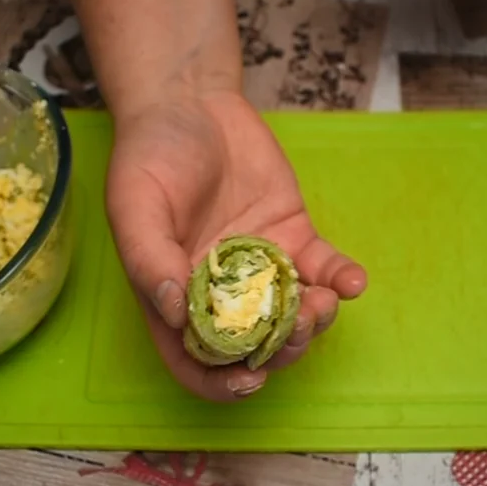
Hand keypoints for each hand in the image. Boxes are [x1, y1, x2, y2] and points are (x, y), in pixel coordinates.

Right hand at [106, 90, 368, 401]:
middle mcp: (221, 294)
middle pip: (256, 347)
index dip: (221, 383)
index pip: (197, 362)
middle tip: (297, 331)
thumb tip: (175, 314)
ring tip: (324, 303)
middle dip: (282, 351)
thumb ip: (149, 260)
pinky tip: (351, 281)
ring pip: (295, 316)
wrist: (190, 102)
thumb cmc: (150, 155)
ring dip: (315, 322)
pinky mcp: (294, 238)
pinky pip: (324, 270)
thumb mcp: (134, 204)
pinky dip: (342, 281)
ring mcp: (261, 268)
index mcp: (175, 299)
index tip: (248, 380)